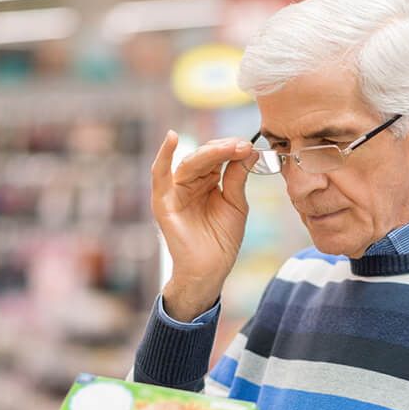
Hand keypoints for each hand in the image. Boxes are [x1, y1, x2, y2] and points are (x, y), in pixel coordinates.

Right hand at [151, 131, 253, 320]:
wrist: (210, 270)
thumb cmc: (222, 241)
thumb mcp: (236, 204)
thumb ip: (237, 178)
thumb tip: (247, 150)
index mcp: (207, 182)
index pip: (217, 157)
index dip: (232, 149)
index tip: (249, 146)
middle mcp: (189, 183)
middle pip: (205, 156)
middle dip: (224, 149)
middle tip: (243, 145)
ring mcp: (175, 191)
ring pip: (190, 163)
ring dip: (210, 153)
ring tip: (229, 147)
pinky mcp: (164, 202)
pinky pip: (159, 175)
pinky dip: (163, 156)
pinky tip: (172, 138)